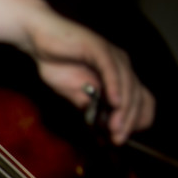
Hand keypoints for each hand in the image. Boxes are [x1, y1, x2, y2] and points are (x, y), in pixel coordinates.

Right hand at [20, 7, 155, 143]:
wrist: (37, 39)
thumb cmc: (55, 62)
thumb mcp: (73, 93)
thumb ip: (88, 107)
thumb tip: (100, 130)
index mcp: (118, 76)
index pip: (140, 100)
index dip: (136, 120)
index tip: (121, 137)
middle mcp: (121, 65)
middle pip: (138, 96)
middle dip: (130, 121)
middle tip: (117, 139)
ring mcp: (113, 55)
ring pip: (128, 86)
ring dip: (123, 110)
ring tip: (115, 128)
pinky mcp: (100, 48)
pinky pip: (112, 70)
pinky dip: (115, 88)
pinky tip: (113, 103)